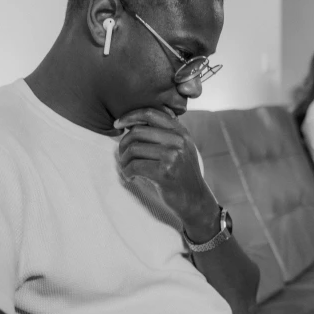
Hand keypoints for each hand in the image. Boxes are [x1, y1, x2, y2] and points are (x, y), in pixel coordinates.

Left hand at [115, 108, 216, 231]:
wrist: (195, 200)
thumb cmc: (182, 174)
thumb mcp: (181, 148)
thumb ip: (165, 133)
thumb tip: (133, 122)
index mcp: (181, 131)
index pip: (150, 113)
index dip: (130, 115)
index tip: (118, 123)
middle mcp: (178, 140)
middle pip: (137, 132)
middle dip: (123, 144)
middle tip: (122, 157)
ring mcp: (173, 156)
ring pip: (133, 149)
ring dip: (123, 161)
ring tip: (126, 168)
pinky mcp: (165, 172)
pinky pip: (134, 166)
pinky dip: (127, 173)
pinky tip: (131, 178)